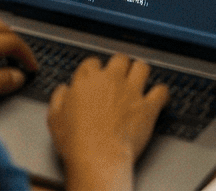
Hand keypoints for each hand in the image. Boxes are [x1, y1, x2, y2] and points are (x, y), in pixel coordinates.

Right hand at [48, 54, 165, 190]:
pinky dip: (161, 93)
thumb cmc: (76, 141)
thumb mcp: (54, 118)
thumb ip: (59, 98)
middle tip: (119, 76)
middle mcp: (111, 80)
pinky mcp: (148, 106)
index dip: (94, 69)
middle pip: (120, 59)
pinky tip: (159, 97)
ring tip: (139, 79)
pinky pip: (161, 91)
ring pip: (142, 67)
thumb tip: (64, 90)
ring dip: (140, 72)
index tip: (95, 76)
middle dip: (119, 66)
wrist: (98, 157)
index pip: (92, 63)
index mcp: (87, 81)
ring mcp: (132, 91)